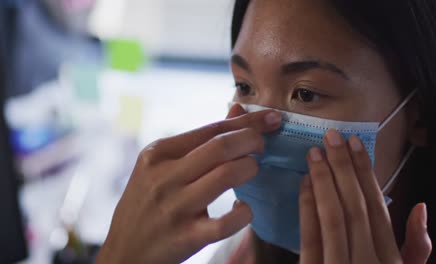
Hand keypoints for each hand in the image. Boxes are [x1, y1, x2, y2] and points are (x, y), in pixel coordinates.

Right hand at [96, 104, 281, 263]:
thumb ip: (200, 140)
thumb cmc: (148, 203)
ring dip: (250, 169)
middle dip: (252, 141)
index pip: (211, 129)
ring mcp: (175, 207)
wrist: (125, 250)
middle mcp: (164, 176)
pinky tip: (243, 208)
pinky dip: (244, 212)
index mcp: (158, 153)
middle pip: (221, 147)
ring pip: (227, 175)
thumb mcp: (161, 166)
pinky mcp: (186, 236)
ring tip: (251, 171)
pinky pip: (227, 222)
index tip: (272, 118)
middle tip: (262, 146)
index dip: (247, 122)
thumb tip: (238, 111)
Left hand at [299, 129, 431, 263]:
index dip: (366, 173)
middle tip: (332, 137)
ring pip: (333, 217)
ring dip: (324, 180)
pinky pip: (310, 237)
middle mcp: (367, 261)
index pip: (378, 208)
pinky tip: (305, 184)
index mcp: (390, 259)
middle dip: (344, 168)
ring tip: (315, 153)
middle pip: (356, 207)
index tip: (355, 144)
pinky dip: (307, 207)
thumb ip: (415, 247)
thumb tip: (420, 208)